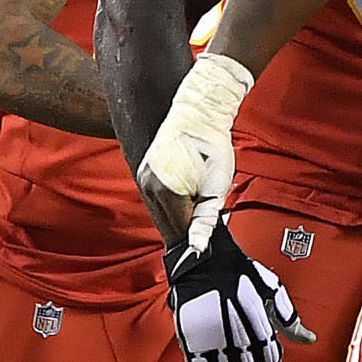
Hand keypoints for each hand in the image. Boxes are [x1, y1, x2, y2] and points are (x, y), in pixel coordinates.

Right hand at [139, 53, 252, 251]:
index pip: (178, 228)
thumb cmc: (212, 146)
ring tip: (195, 198)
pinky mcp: (143, 172)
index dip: (195, 233)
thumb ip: (206, 219)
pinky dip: (169, 202)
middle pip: (166, 223)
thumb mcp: (217, 186)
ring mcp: (144, 178)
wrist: (199, 115)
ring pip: (160, 212)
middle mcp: (149, 185)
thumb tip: (197, 246)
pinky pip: (155, 199)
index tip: (206, 234)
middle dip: (185, 224)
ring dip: (177, 212)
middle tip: (203, 215)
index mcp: (168, 189)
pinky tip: (183, 193)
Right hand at [163, 220, 314, 361]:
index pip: (271, 359)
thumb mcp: (272, 289)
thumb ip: (290, 319)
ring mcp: (211, 342)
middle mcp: (236, 337)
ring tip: (232, 359)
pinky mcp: (190, 344)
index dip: (271, 355)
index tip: (267, 347)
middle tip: (249, 350)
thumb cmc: (239, 273)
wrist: (205, 260)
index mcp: (258, 324)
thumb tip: (309, 339)